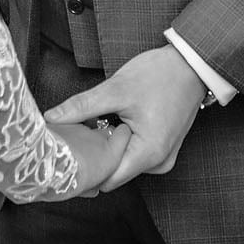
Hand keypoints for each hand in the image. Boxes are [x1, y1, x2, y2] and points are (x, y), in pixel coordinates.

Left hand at [45, 45, 205, 191]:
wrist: (191, 64)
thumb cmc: (160, 75)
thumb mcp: (115, 89)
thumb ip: (82, 106)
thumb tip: (52, 117)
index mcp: (148, 154)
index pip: (107, 179)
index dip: (85, 167)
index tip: (67, 151)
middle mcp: (158, 163)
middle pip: (114, 172)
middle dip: (95, 155)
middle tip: (77, 133)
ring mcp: (162, 157)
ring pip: (123, 163)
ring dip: (108, 148)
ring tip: (97, 123)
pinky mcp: (162, 149)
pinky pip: (134, 154)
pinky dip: (121, 143)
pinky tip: (113, 123)